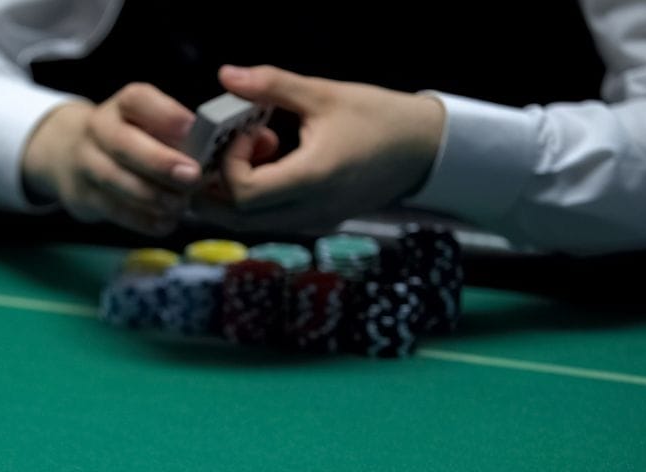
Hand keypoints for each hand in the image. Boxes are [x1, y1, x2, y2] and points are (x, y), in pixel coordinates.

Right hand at [21, 84, 202, 235]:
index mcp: (123, 105)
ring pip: (115, 179)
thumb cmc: (132, 139)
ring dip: (152, 195)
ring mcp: (86, 162)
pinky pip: (113, 209)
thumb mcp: (148, 123)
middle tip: (192, 176)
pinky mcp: (84, 195)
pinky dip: (142, 219)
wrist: (72, 155)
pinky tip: (165, 222)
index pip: (138, 100)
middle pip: (123, 143)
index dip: (165, 114)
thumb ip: (176, 135)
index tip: (191, 128)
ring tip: (180, 204)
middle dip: (159, 162)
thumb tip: (213, 152)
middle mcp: (99, 128)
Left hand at [191, 64, 444, 232]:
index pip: (244, 193)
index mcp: (312, 178)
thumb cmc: (380, 118)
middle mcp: (310, 209)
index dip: (229, 164)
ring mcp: (313, 221)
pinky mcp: (317, 221)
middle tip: (226, 148)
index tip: (244, 133)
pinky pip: (271, 218)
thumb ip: (272, 85)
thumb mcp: (324, 94)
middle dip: (218, 185)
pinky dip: (257, 196)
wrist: (426, 149)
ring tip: (256, 150)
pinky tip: (272, 162)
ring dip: (236, 191)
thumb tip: (227, 75)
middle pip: (237, 218)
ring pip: (250, 222)